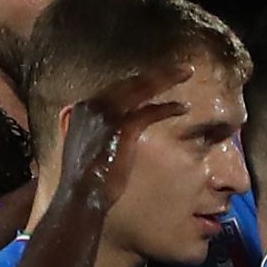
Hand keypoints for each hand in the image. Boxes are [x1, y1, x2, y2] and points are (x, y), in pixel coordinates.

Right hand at [58, 61, 190, 206]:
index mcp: (83, 108)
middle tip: (180, 68)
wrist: (80, 197)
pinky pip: (149, 111)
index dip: (140, 82)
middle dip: (158, 74)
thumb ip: (99, 129)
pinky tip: (182, 107)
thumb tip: (115, 126)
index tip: (158, 78)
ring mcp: (107, 115)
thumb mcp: (88, 146)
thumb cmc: (86, 179)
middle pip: (131, 83)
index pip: (117, 88)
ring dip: (166, 79)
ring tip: (185, 73)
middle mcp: (93, 106)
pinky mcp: (123, 128)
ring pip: (142, 89)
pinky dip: (168, 108)